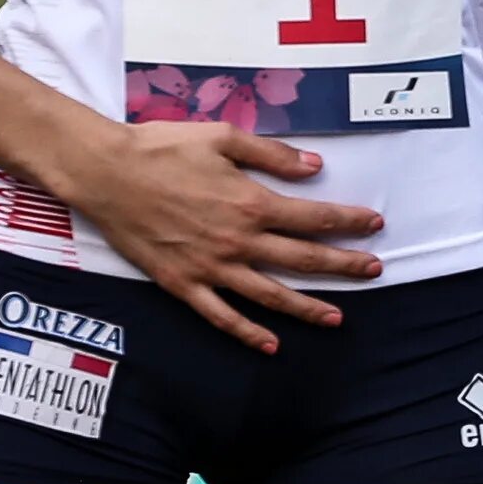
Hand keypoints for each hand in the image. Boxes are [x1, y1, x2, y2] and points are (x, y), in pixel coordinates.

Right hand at [52, 119, 384, 350]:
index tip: (375, 224)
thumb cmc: (164, 148)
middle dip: (343, 266)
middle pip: (302, 259)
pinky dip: (248, 334)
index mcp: (251, 202)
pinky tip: (271, 345)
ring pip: (270, 296)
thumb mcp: (224, 138)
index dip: (348, 221)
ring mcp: (210, 268)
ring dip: (307, 308)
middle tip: (374, 271)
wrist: (107, 173)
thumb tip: (315, 167)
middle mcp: (237, 241)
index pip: (314, 217)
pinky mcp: (183, 285)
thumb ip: (273, 155)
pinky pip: (221, 317)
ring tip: (338, 317)